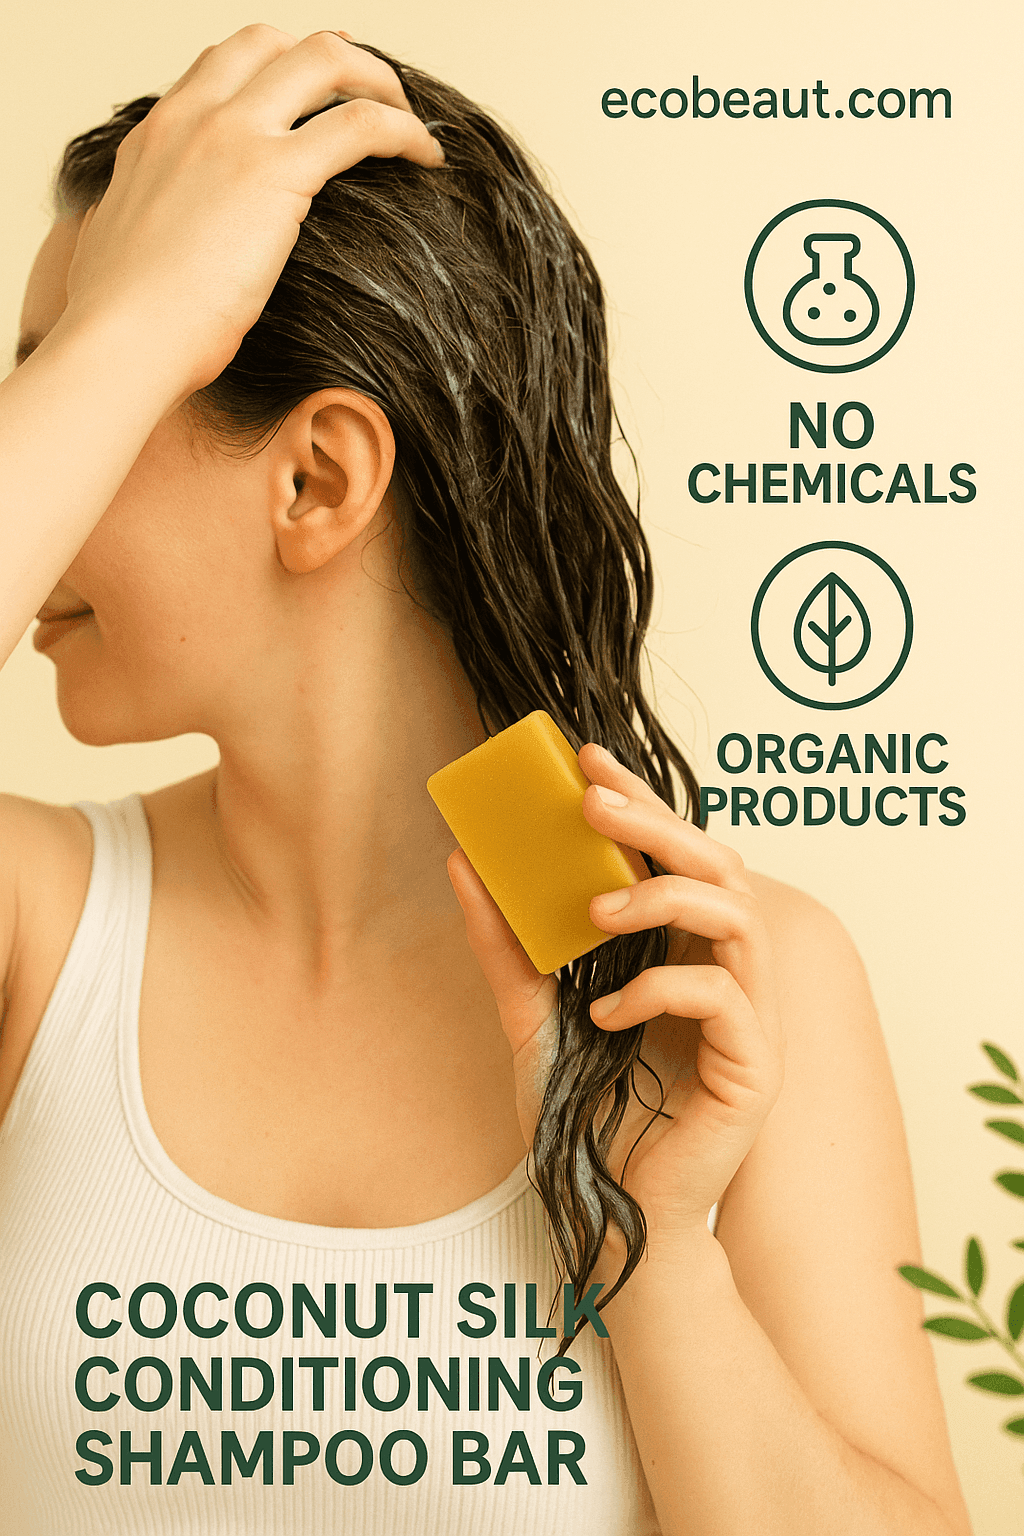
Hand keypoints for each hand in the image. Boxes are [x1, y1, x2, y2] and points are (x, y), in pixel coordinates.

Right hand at [62, 26, 443, 403]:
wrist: (120, 341)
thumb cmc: (123, 323)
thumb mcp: (118, 251)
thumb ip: (140, 226)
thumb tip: (141, 240)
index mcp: (158, 134)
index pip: (224, 65)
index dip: (278, 67)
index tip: (315, 92)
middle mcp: (196, 117)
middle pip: (276, 42)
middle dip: (335, 59)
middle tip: (372, 97)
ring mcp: (235, 136)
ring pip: (326, 60)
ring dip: (378, 82)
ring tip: (409, 121)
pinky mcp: (276, 173)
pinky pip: (361, 125)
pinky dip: (404, 132)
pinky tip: (427, 157)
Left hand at [447, 742, 784, 1251]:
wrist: (602, 1208)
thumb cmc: (580, 1113)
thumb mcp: (527, 1014)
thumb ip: (505, 943)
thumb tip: (465, 861)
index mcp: (680, 952)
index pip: (673, 857)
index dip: (638, 801)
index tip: (585, 757)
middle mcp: (722, 973)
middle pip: (719, 866)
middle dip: (658, 823)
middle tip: (592, 798)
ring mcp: (748, 1019)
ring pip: (738, 917)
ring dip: (664, 896)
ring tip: (597, 911)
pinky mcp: (755, 1067)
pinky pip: (723, 999)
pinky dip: (660, 989)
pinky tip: (606, 1011)